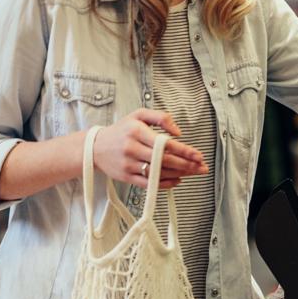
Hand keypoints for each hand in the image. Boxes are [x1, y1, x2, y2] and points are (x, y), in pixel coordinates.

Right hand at [92, 109, 208, 188]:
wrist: (95, 147)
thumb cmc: (121, 130)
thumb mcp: (138, 115)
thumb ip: (160, 118)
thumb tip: (178, 133)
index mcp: (137, 131)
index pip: (165, 143)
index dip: (184, 151)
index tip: (199, 155)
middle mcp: (132, 148)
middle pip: (165, 160)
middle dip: (187, 165)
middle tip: (202, 167)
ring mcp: (129, 165)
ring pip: (159, 172)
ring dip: (180, 174)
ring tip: (194, 172)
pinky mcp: (127, 177)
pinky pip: (149, 184)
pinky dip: (165, 183)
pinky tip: (177, 180)